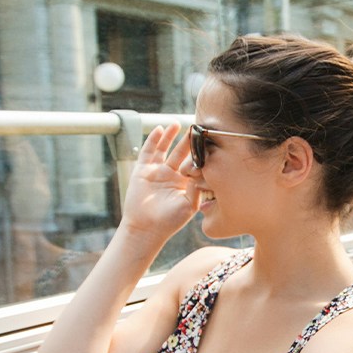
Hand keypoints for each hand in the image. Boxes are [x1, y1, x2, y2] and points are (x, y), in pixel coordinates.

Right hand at [120, 124, 200, 240]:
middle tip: (197, 126)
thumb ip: (197, 189)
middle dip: (188, 140)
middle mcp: (171, 175)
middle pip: (181, 153)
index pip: (194, 163)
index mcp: (184, 183)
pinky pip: (148, 152)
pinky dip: (153, 140)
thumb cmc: (169, 221)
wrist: (146, 228)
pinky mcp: (142, 170)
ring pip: (165, 149)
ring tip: (178, 124)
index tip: (209, 140)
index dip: (200, 152)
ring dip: (171, 136)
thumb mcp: (189, 205)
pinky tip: (160, 129)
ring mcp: (156, 171)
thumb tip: (203, 172)